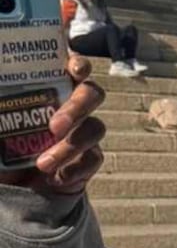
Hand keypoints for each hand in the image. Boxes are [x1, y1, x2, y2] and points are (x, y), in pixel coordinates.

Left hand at [0, 55, 104, 194]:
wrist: (9, 183)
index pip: (71, 67)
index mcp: (48, 88)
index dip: (78, 64)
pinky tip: (54, 177)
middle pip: (92, 94)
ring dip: (71, 146)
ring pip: (95, 128)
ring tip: (43, 164)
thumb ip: (0, 103)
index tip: (74, 70)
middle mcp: (69, 105)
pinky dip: (74, 169)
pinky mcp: (88, 159)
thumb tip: (0, 95)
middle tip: (55, 127)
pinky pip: (93, 159)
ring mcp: (82, 132)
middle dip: (78, 107)